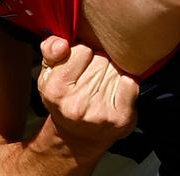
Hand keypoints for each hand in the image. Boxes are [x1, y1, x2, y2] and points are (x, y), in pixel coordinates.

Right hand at [37, 36, 138, 152]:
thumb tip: (62, 43)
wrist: (79, 135)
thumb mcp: (49, 73)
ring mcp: (100, 112)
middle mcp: (77, 104)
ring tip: (102, 85)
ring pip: (116, 68)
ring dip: (112, 72)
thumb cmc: (65, 97)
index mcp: (56, 90)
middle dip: (99, 63)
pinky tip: (117, 91)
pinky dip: (127, 82)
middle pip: (101, 59)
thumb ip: (50, 50)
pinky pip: (131, 82)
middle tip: (92, 78)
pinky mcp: (120, 117)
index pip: (82, 50)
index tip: (80, 65)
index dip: (84, 54)